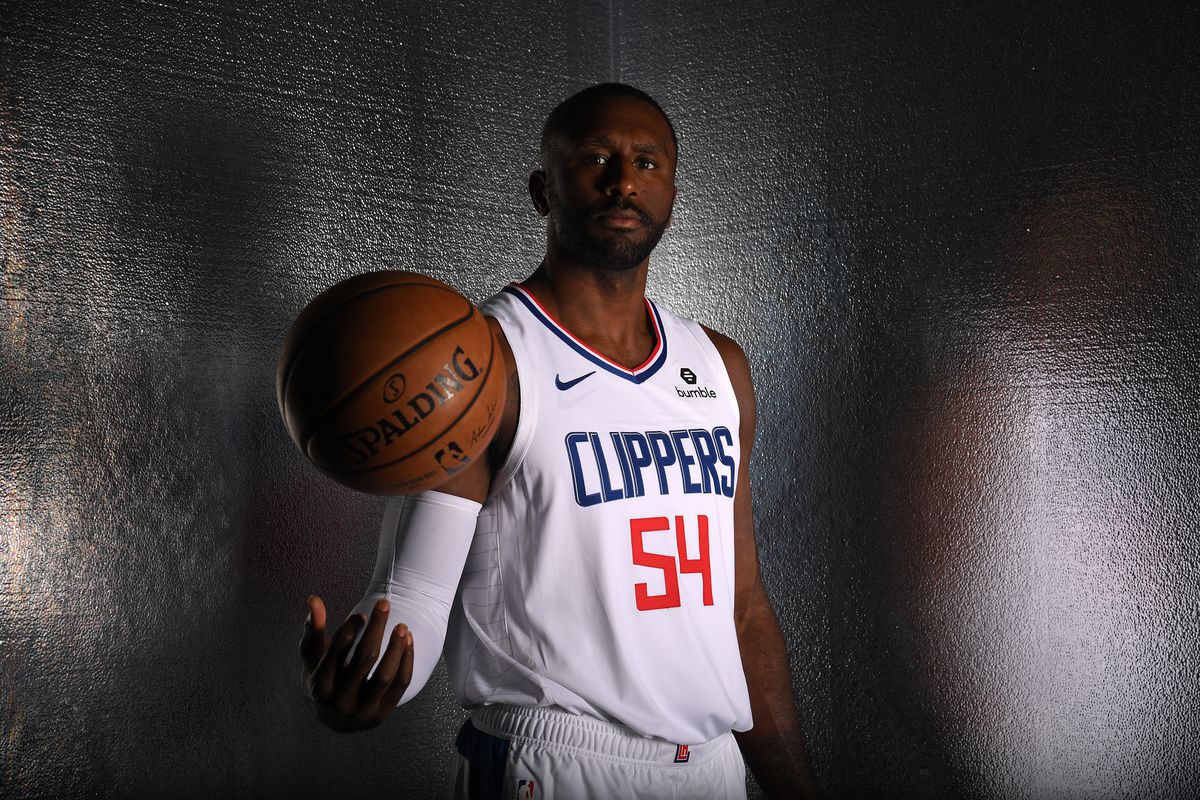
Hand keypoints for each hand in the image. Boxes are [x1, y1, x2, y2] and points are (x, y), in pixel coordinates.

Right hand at [300, 595, 414, 732]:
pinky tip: (408, 640)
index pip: (337, 652)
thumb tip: (313, 599)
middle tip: (384, 603)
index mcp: (320, 687)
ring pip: (385, 675)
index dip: (350, 629)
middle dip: (376, 628)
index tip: (361, 615)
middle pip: (365, 659)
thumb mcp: (313, 656)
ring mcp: (362, 712)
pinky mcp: (382, 714)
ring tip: (402, 626)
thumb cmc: (322, 677)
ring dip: (396, 647)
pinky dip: (406, 660)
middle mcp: (341, 703)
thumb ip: (314, 629)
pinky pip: (400, 684)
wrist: (334, 717)